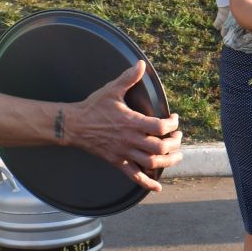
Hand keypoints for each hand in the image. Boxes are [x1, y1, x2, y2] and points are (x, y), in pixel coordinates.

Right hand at [69, 62, 183, 192]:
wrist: (74, 125)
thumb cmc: (93, 107)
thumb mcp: (112, 90)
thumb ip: (129, 78)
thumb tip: (141, 64)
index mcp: (131, 122)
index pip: (160, 126)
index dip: (173, 124)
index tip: (174, 119)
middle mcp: (130, 140)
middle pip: (160, 147)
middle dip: (174, 143)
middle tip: (177, 137)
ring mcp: (124, 153)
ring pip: (151, 163)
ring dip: (168, 162)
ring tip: (176, 156)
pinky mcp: (117, 162)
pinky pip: (135, 177)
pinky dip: (147, 183)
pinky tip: (157, 187)